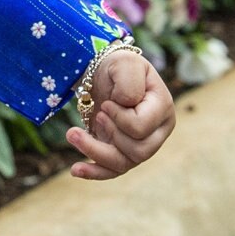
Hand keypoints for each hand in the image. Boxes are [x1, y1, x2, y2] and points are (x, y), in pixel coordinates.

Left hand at [64, 46, 174, 180]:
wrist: (106, 75)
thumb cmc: (119, 67)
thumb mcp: (125, 63)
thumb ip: (129, 81)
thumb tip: (125, 105)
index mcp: (162, 109)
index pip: (141, 127)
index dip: (119, 116)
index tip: (107, 102)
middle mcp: (156, 132)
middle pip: (138, 151)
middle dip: (110, 132)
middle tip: (98, 113)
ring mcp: (140, 145)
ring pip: (122, 164)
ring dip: (93, 150)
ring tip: (72, 133)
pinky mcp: (121, 152)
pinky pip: (111, 171)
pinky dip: (93, 172)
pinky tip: (75, 169)